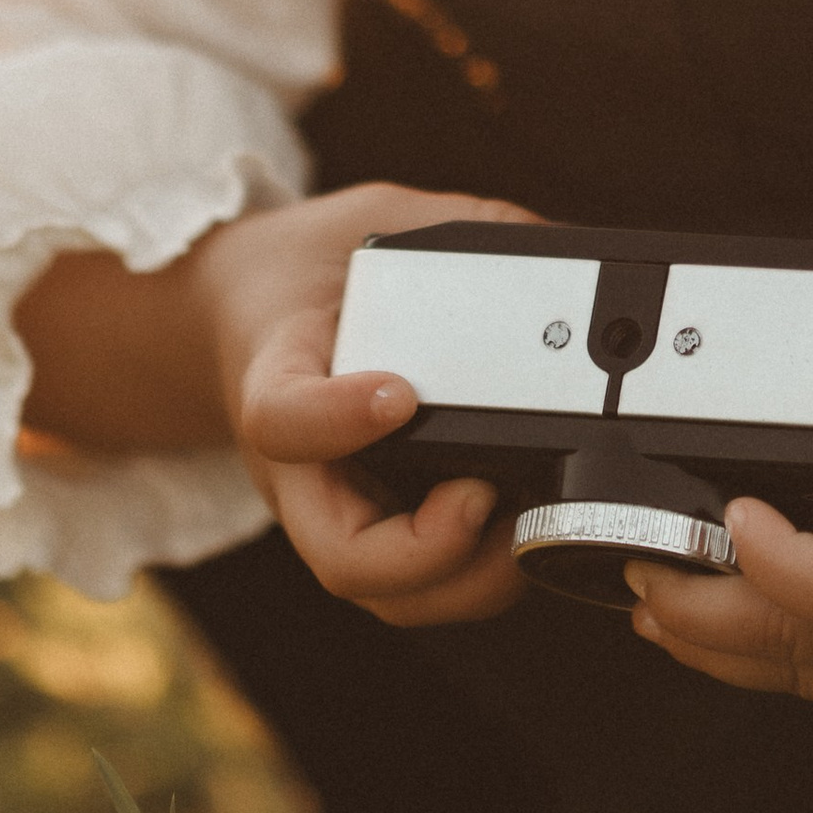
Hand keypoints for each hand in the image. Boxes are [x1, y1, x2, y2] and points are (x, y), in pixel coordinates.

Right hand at [204, 184, 538, 627]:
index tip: (397, 394)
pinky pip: (423, 585)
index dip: (336, 420)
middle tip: (489, 492)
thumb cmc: (315, 273)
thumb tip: (560, 244)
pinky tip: (530, 515)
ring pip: (390, 595)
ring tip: (528, 513)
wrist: (251, 312)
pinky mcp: (377, 528)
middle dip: (430, 555)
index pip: (283, 419)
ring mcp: (338, 509)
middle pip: (343, 560)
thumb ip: (457, 226)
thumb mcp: (371, 217)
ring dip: (468, 579)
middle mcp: (300, 467)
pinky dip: (479, 572)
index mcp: (276, 378)